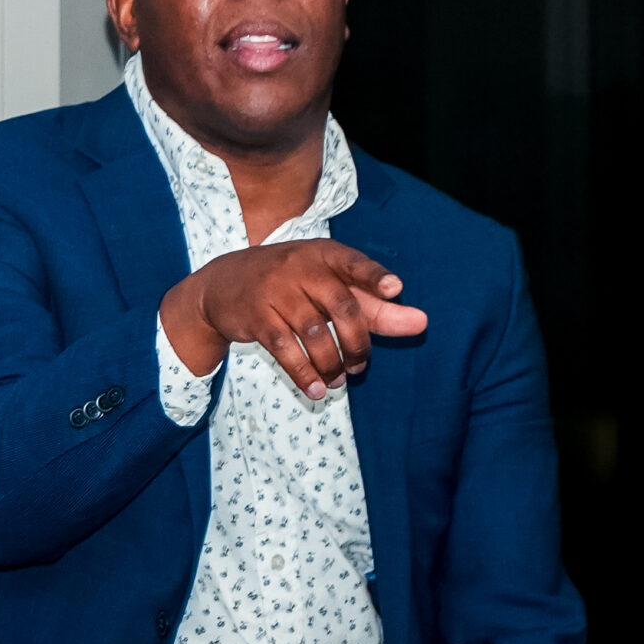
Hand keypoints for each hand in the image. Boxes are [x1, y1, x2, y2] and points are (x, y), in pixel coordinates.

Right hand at [161, 241, 428, 398]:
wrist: (222, 285)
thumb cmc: (290, 285)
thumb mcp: (328, 287)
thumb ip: (375, 306)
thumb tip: (421, 323)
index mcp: (324, 255)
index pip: (354, 264)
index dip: (374, 277)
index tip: (395, 288)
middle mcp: (300, 268)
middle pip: (341, 306)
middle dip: (357, 343)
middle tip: (360, 366)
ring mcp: (275, 291)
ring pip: (314, 332)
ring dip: (331, 363)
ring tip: (338, 381)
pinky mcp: (256, 317)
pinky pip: (285, 349)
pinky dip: (303, 372)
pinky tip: (316, 389)